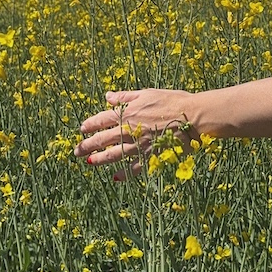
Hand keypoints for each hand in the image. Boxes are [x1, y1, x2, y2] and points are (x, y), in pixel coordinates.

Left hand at [74, 88, 196, 177]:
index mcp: (128, 112)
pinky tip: (115, 177)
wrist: (194, 117)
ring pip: (114, 154)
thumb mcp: (147, 93)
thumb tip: (107, 96)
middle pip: (103, 139)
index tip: (82, 129)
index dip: (90, 125)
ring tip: (90, 163)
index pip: (102, 119)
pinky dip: (124, 173)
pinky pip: (135, 168)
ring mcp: (139, 145)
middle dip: (87, 145)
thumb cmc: (173, 101)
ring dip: (100, 159)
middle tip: (77, 151)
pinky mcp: (151, 156)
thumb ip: (125, 97)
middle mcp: (130, 130)